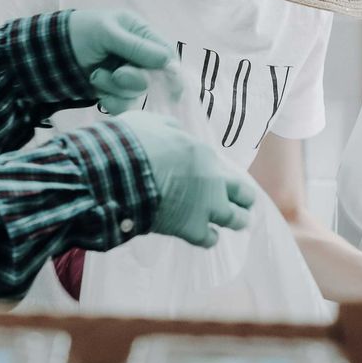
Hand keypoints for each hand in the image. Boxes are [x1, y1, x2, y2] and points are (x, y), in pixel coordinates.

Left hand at [67, 9, 175, 113]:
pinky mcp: (114, 91)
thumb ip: (136, 46)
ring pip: (137, 93)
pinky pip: (124, 104)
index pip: (166, 53)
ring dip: (117, 89)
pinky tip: (98, 93)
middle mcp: (137, 55)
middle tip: (118, 74)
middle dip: (134, 79)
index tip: (171, 86)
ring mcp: (126, 74)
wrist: (48, 52)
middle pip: (154, 78)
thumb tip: (167, 62)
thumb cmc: (79, 32)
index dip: (171, 71)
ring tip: (96, 76)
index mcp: (141, 33)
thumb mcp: (107, 32)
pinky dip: (112, 102)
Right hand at [113, 111, 255, 246]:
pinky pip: (209, 239)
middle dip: (244, 198)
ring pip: (235, 218)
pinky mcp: (191, 228)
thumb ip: (171, 130)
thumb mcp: (153, 123)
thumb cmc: (132, 143)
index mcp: (203, 154)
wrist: (117, 173)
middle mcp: (212, 181)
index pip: (223, 166)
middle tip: (245, 203)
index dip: (220, 174)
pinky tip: (208, 236)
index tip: (217, 178)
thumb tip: (176, 133)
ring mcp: (205, 206)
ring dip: (237, 220)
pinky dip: (209, 237)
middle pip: (242, 193)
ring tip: (238, 222)